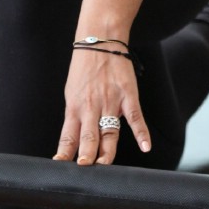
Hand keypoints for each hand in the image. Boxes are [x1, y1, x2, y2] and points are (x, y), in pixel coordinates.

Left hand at [54, 46, 150, 165]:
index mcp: (74, 107)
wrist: (99, 39)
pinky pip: (135, 117)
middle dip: (85, 154)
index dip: (65, 153)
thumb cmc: (84, 68)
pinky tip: (146, 147)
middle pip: (88, 137)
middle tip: (84, 168)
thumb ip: (75, 115)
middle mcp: (90, 106)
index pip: (68, 136)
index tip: (62, 168)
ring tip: (104, 165)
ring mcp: (110, 102)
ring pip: (109, 132)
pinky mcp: (127, 95)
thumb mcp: (72, 92)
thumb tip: (73, 139)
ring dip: (107, 150)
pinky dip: (142, 133)